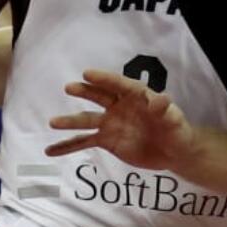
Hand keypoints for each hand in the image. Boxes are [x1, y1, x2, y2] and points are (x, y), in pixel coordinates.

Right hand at [46, 70, 199, 172]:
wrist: (173, 152)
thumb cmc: (176, 130)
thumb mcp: (173, 119)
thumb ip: (165, 110)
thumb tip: (163, 98)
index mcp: (136, 96)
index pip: (119, 85)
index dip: (104, 79)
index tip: (87, 73)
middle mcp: (119, 106)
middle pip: (99, 96)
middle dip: (85, 92)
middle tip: (70, 87)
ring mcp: (110, 123)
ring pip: (87, 120)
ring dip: (70, 122)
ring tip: (53, 122)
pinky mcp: (106, 140)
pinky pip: (84, 141)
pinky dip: (67, 146)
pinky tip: (50, 151)